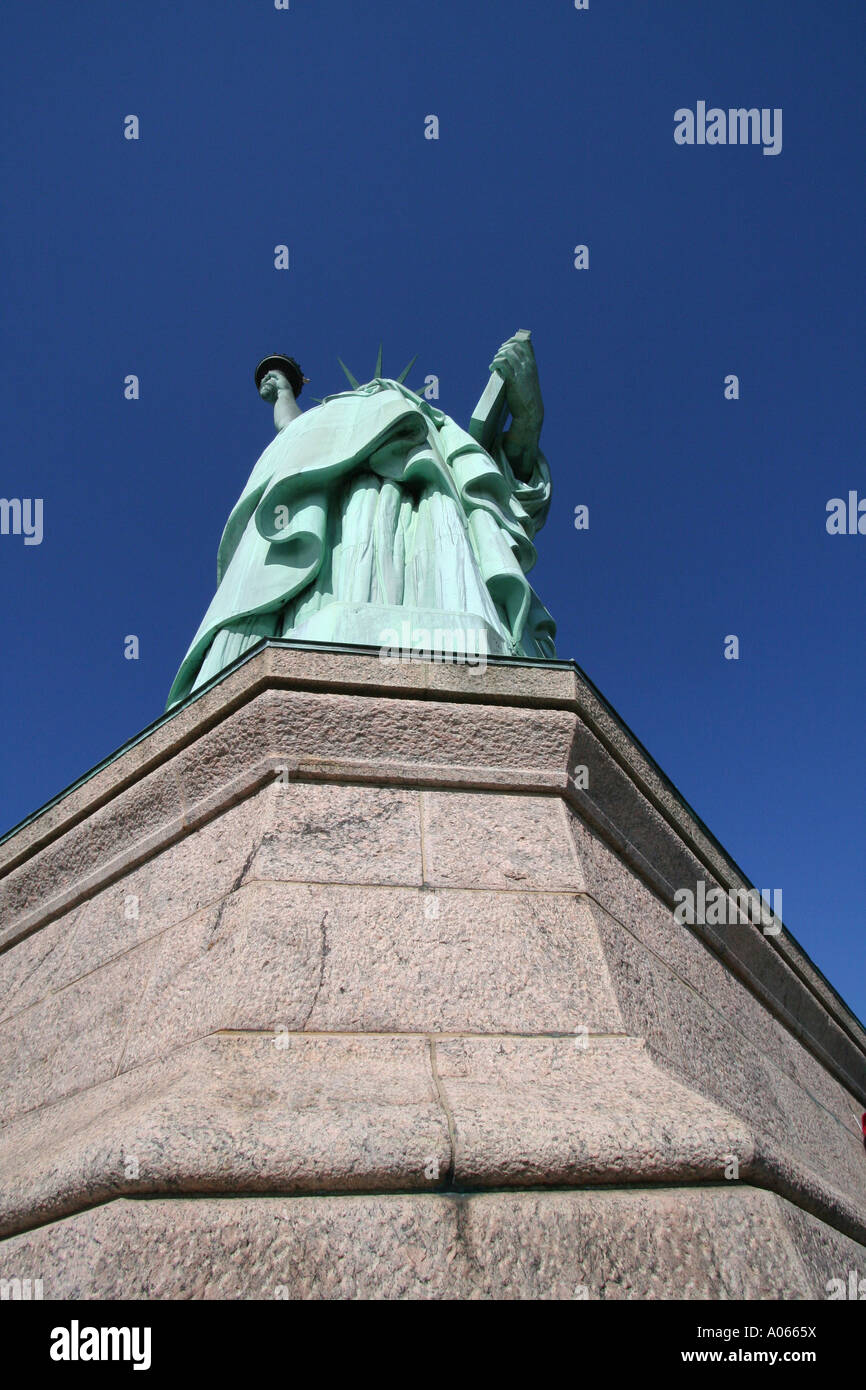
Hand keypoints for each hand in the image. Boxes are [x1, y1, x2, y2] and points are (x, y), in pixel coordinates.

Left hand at [489, 334, 542, 474]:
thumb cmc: (526, 399)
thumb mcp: (527, 381)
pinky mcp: (513, 379)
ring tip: (494, 364)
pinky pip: (502, 363)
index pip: (526, 343)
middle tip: (497, 357)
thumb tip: (508, 365)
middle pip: (515, 345)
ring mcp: (522, 371)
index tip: (505, 345)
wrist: (530, 413)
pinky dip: (495, 363)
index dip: (514, 340)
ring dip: (498, 355)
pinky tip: (492, 369)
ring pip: (508, 352)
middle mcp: (528, 365)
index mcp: (532, 365)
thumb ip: (522, 371)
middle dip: (503, 348)